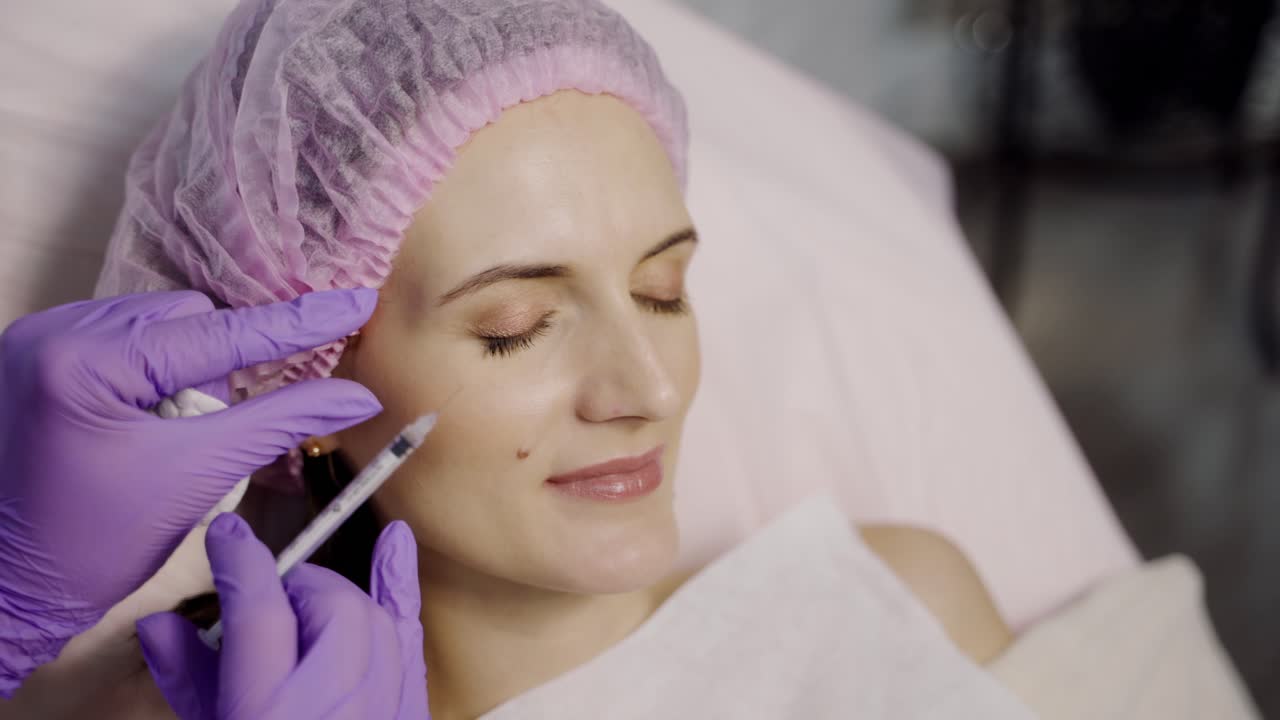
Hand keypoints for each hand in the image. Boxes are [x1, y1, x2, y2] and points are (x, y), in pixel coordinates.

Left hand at [0, 289, 381, 694]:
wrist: (5, 590)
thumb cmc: (93, 546)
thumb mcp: (198, 478)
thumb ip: (282, 422)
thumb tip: (356, 396)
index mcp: (87, 361)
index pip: (220, 333)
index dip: (298, 324)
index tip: (358, 303)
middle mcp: (54, 331)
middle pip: (188, 317)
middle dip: (224, 364)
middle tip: (216, 426)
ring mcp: (36, 339)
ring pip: (159, 322)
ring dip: (189, 365)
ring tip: (175, 430)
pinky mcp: (32, 355)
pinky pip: (122, 336)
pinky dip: (154, 369)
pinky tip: (146, 420)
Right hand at [136, 515, 429, 719]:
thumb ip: (189, 680)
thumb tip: (161, 625)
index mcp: (270, 711)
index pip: (261, 609)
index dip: (242, 561)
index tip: (226, 534)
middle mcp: (336, 702)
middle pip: (324, 603)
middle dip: (289, 589)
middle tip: (261, 602)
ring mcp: (382, 704)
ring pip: (368, 614)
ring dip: (332, 599)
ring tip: (302, 603)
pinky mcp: (408, 708)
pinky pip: (410, 635)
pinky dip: (401, 588)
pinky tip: (397, 544)